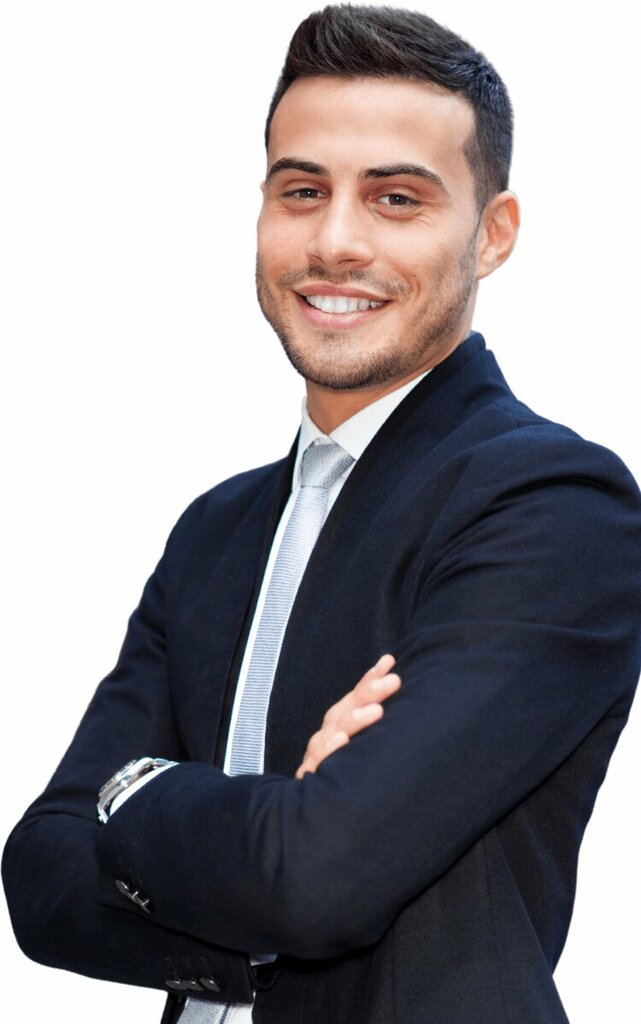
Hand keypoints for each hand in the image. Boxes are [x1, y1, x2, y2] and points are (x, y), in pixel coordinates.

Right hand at [295, 654, 400, 777]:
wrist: (311, 820)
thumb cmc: (344, 778)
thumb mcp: (361, 750)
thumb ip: (373, 725)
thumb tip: (400, 698)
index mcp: (339, 726)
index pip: (355, 698)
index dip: (370, 678)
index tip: (388, 661)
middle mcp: (327, 736)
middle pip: (346, 709)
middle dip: (369, 692)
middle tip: (393, 681)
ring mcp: (317, 756)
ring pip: (334, 732)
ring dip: (354, 719)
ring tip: (376, 711)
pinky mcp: (310, 778)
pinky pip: (318, 762)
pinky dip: (330, 750)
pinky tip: (342, 740)